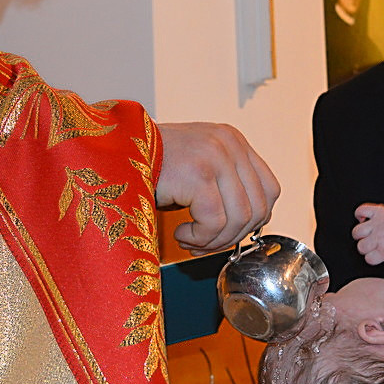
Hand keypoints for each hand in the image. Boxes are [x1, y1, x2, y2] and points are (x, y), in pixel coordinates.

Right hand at [155, 122, 279, 255]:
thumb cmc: (150, 167)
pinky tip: (181, 232)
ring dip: (213, 240)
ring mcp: (216, 156)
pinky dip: (199, 237)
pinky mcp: (198, 173)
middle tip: (204, 242)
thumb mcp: (197, 168)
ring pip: (239, 219)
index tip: (227, 231)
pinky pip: (215, 222)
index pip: (269, 190)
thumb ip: (225, 186)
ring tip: (190, 238)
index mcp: (233, 141)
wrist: (113, 152)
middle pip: (258, 208)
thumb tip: (245, 226)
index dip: (253, 220)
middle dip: (232, 236)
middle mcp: (229, 144)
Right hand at [352, 203, 383, 265]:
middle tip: (374, 244)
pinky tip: (364, 218)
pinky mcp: (377, 211)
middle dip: (366, 247)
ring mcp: (376, 224)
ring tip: (368, 233)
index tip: (377, 255)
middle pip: (361, 247)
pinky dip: (360, 214)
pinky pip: (361, 211)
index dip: (373, 258)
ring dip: (361, 233)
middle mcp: (378, 238)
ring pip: (357, 232)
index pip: (369, 259)